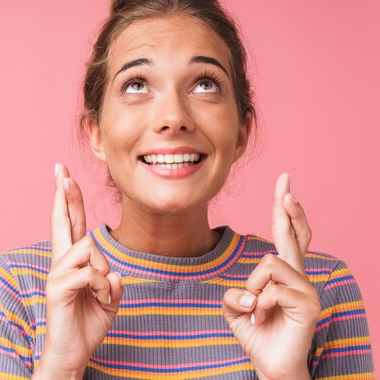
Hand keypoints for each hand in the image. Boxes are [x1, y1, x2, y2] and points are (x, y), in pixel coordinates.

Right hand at [33, 163, 122, 378]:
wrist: (72, 353)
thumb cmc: (87, 322)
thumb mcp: (109, 298)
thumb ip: (112, 281)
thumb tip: (113, 273)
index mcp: (73, 261)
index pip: (71, 223)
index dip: (69, 199)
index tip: (64, 175)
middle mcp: (61, 263)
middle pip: (63, 221)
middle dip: (64, 194)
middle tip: (60, 169)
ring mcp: (57, 275)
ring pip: (88, 249)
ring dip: (103, 274)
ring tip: (100, 294)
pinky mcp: (57, 289)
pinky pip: (89, 274)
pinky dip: (103, 288)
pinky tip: (98, 299)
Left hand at [222, 173, 319, 379]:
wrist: (270, 365)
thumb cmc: (256, 333)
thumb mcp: (235, 308)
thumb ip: (234, 292)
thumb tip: (246, 293)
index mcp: (283, 273)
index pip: (287, 235)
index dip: (286, 210)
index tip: (285, 183)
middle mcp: (298, 276)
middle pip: (295, 234)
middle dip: (288, 206)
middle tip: (285, 180)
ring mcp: (306, 289)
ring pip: (270, 263)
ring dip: (253, 287)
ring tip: (255, 310)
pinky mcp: (308, 304)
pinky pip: (272, 289)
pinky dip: (258, 305)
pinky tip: (260, 319)